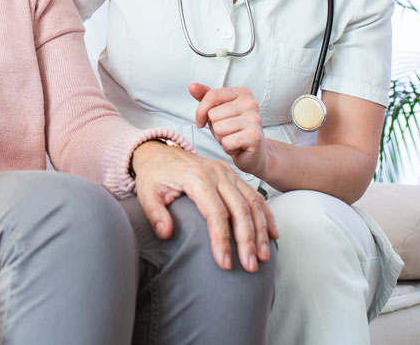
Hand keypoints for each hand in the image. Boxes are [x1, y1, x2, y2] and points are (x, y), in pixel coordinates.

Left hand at [132, 141, 277, 271]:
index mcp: (196, 177)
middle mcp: (216, 173)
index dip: (221, 239)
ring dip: (260, 231)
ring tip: (262, 256)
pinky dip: (266, 215)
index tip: (224, 263)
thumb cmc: (155, 176)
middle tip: (250, 266)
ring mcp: (227, 173)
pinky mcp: (233, 176)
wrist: (160, 154)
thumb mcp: (146, 193)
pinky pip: (255, 196)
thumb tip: (166, 234)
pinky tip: (272, 234)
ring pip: (252, 203)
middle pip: (239, 209)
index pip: (215, 212)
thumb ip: (155, 214)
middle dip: (247, 240)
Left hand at [190, 83, 268, 178]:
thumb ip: (205, 97)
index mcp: (242, 93)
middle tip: (228, 131)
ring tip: (232, 137)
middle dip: (215, 127)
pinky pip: (227, 142)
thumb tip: (192, 86)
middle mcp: (251, 103)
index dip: (201, 111)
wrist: (255, 151)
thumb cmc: (234, 129)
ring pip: (218, 128)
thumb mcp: (218, 110)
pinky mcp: (255, 136)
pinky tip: (237, 146)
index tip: (201, 121)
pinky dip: (228, 148)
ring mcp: (254, 119)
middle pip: (213, 114)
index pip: (212, 95)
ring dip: (221, 138)